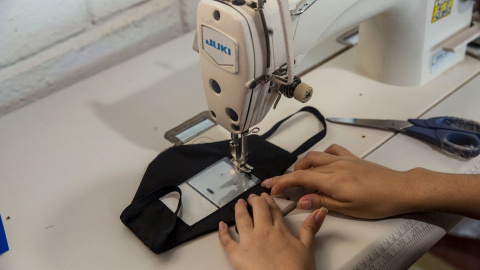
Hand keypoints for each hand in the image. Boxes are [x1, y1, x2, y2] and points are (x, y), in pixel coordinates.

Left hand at [218, 193, 327, 269]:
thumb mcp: (307, 248)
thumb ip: (311, 227)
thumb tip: (320, 211)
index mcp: (279, 230)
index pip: (273, 210)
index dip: (269, 201)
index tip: (266, 196)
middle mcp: (263, 232)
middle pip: (258, 210)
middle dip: (254, 201)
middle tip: (252, 197)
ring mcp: (249, 242)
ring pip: (242, 219)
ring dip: (239, 209)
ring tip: (239, 203)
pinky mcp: (237, 254)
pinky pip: (227, 240)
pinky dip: (222, 232)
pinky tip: (221, 225)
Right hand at [262, 144, 423, 218]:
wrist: (400, 189)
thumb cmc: (376, 202)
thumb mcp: (347, 208)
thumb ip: (321, 202)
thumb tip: (300, 201)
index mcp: (331, 179)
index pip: (300, 178)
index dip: (282, 183)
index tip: (272, 189)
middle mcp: (334, 166)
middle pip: (303, 167)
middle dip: (287, 175)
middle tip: (276, 184)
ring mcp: (343, 159)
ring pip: (315, 157)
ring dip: (302, 165)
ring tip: (298, 176)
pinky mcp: (352, 158)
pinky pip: (331, 151)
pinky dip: (321, 156)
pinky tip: (322, 164)